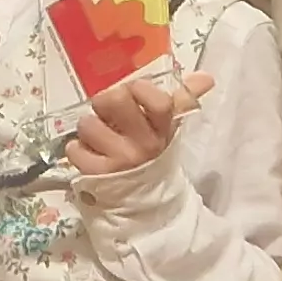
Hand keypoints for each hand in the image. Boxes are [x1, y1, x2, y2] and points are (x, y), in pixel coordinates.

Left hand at [68, 70, 206, 176]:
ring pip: (88, 123)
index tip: (134, 93)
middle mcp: (142, 145)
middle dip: (105, 101)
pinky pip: (74, 149)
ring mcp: (119, 160)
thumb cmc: (154, 155)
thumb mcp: (168, 129)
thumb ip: (184, 100)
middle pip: (115, 99)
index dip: (141, 89)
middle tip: (108, 113)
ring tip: (98, 137)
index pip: (159, 101)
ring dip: (89, 128)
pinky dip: (77, 149)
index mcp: (162, 129)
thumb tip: (206, 77)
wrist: (146, 203)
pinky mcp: (97, 174)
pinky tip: (89, 154)